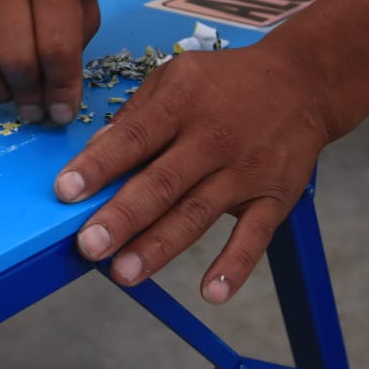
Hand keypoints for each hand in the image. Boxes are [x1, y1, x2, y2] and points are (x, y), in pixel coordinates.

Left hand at [53, 41, 335, 301]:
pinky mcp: (274, 197)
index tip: (65, 193)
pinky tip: (211, 292)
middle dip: (122, 217)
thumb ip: (136, 115)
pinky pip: (254, 236)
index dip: (98, 167)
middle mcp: (212, 139)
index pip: (133, 139)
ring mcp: (245, 171)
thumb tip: (96, 152)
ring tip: (125, 273)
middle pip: (162, 183)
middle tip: (89, 246)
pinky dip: (235, 265)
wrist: (303, 82)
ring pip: (197, 214)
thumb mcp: (175, 77)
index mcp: (181, 104)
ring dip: (160, 247)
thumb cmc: (225, 83)